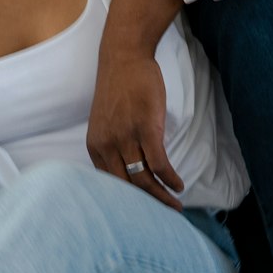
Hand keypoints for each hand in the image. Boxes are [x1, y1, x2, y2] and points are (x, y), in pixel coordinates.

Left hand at [86, 51, 184, 209]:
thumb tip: (130, 169)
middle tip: (163, 215)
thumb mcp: (106, 122)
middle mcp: (106, 146)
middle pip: (127, 187)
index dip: (128, 201)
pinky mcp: (146, 128)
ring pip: (144, 179)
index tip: (142, 211)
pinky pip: (159, 164)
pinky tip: (178, 185)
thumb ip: (113, 145)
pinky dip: (170, 179)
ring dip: (162, 196)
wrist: (124, 57)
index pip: (110, 185)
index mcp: (95, 147)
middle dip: (146, 205)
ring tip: (175, 204)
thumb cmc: (119, 89)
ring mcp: (126, 138)